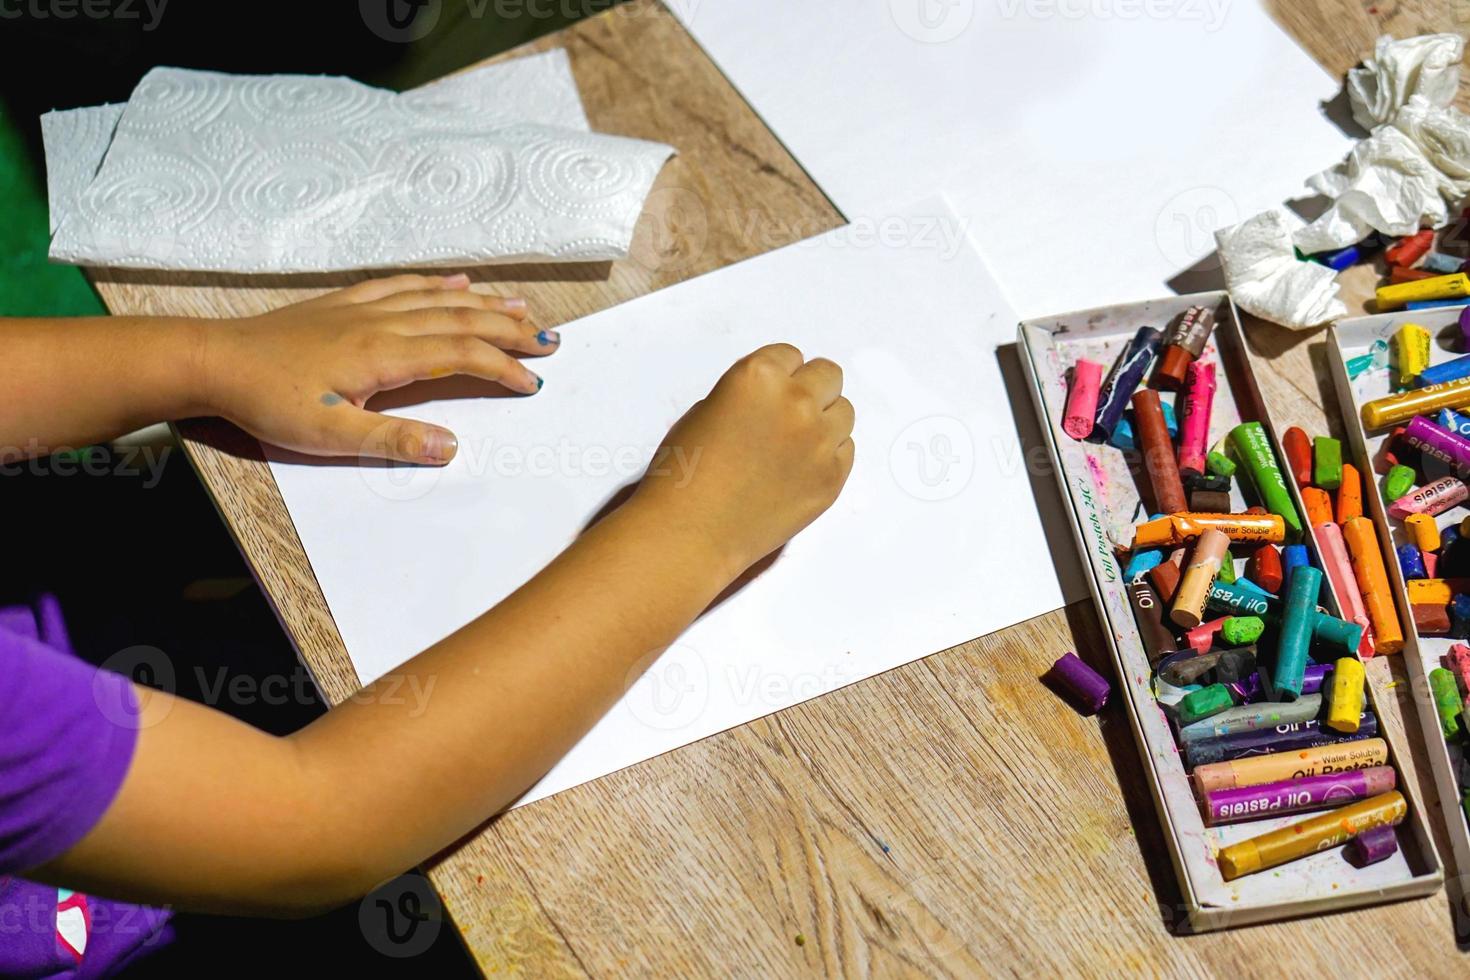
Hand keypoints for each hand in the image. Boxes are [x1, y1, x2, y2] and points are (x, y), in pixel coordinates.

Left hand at [197, 273, 557, 463]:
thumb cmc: (269, 402)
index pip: (461, 354)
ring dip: (485, 302)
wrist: (215, 361)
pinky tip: (455, 281)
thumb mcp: (330, 437)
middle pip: (461, 318)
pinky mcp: (344, 303)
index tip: (533, 382)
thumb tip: (451, 447)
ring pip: (438, 298)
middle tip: (550, 338)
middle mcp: (383, 322)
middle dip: (510, 327)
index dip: (502, 366)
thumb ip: (392, 442)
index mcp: (385, 355)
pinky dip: (437, 283)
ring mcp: (364, 307)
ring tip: (522, 305)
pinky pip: (403, 284)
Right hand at [634, 343, 855, 576]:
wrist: (693, 531)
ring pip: (844, 412)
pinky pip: (847, 450)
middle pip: (829, 375)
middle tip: (792, 413)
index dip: (780, 374)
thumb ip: (749, 394)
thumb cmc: (686, 474)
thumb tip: (772, 400)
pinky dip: (828, 455)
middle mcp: (796, 402)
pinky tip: (799, 469)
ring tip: (794, 445)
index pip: (791, 355)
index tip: (773, 392)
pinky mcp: (833, 477)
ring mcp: (820, 441)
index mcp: (759, 376)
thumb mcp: (707, 410)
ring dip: (824, 421)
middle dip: (811, 389)